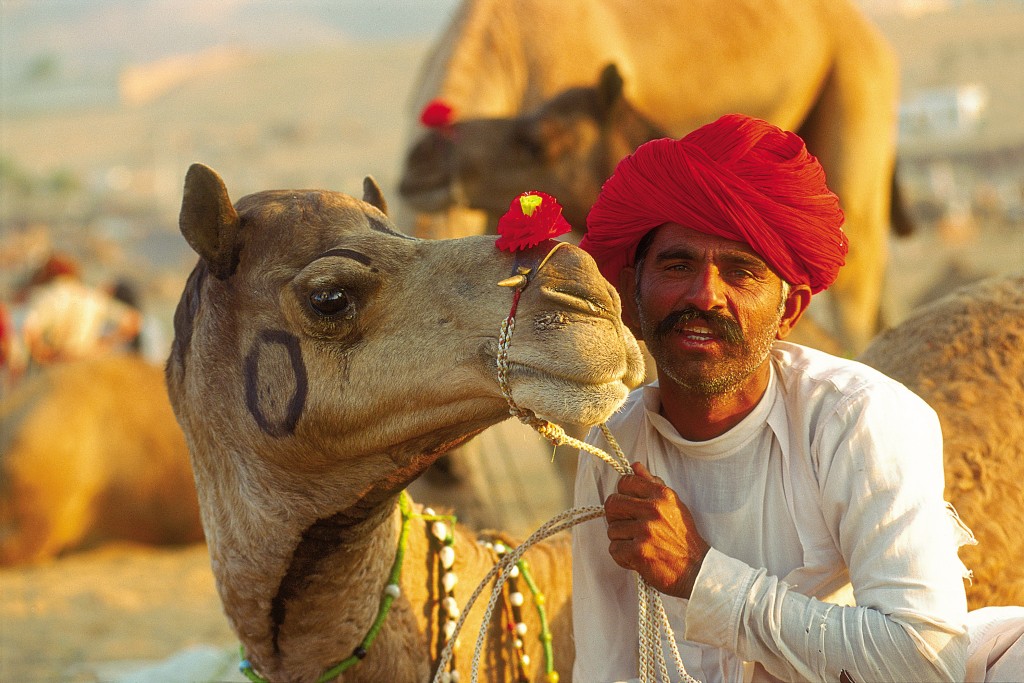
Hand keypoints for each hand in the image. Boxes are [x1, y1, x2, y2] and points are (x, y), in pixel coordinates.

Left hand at [604, 461, 709, 598]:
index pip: (625, 482)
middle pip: (612, 503)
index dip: (622, 494)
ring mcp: (646, 530)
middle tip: (627, 526)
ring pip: (612, 529)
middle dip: (615, 517)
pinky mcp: (639, 551)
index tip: (628, 505)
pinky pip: (614, 549)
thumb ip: (652, 483)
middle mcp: (654, 509)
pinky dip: (622, 556)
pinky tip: (636, 557)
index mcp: (662, 495)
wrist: (696, 569)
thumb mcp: (673, 504)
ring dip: (621, 539)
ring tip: (637, 544)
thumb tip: (635, 466)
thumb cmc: (683, 537)